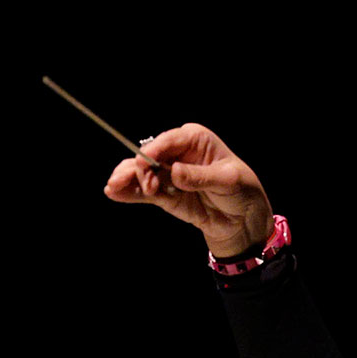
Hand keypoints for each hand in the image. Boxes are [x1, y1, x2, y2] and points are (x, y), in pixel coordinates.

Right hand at [103, 122, 274, 257]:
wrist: (243, 218)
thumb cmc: (241, 190)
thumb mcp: (227, 181)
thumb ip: (200, 177)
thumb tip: (175, 173)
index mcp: (194, 139)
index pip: (169, 140)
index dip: (154, 150)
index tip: (144, 162)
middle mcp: (177, 153)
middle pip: (150, 156)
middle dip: (140, 169)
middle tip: (144, 185)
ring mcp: (168, 173)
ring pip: (142, 173)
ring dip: (127, 179)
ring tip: (113, 187)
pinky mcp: (164, 193)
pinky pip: (143, 192)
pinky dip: (129, 193)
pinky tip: (113, 192)